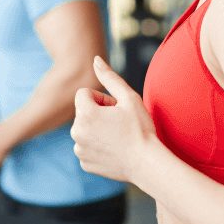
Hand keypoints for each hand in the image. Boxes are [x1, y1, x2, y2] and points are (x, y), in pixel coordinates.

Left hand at [70, 56, 156, 182]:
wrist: (147, 164)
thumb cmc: (141, 129)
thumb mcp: (129, 98)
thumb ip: (109, 77)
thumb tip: (94, 59)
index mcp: (85, 114)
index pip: (83, 93)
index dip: (101, 98)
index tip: (116, 109)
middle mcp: (76, 132)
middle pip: (82, 111)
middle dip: (97, 113)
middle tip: (118, 123)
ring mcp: (79, 149)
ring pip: (83, 129)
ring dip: (96, 129)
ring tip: (117, 137)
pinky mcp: (84, 163)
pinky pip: (86, 147)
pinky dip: (97, 146)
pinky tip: (113, 150)